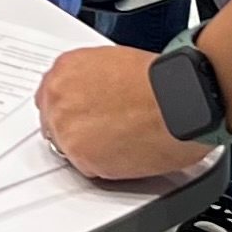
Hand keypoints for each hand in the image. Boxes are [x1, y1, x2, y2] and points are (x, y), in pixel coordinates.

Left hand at [36, 44, 211, 181]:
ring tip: (123, 143)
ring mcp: (66, 128)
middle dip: (78, 129)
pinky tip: (127, 154)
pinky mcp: (82, 157)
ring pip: (68, 148)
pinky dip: (105, 167)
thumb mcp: (115, 62)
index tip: (84, 115)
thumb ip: (93, 80)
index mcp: (66, 68)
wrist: (179, 99)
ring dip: (91, 149)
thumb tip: (96, 95)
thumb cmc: (163, 79)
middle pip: (54, 122)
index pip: (52, 95)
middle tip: (106, 132)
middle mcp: (58, 97)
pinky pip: (87, 168)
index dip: (72, 109)